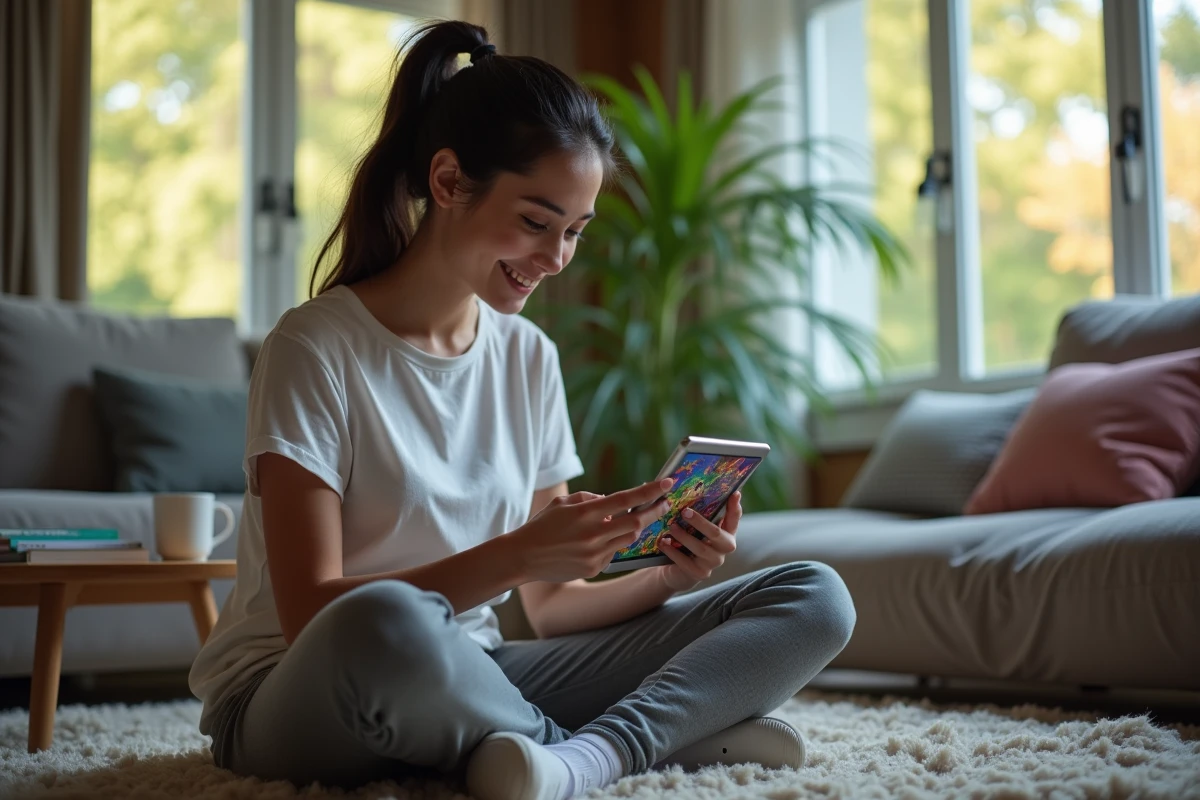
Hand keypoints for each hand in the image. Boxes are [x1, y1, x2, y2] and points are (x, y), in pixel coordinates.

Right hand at [509, 479, 674, 582]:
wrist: (522, 557)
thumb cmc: (542, 525)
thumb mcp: (563, 503)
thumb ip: (590, 498)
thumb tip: (612, 501)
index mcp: (585, 513)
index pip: (626, 499)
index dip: (650, 491)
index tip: (668, 483)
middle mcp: (593, 534)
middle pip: (636, 523)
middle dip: (654, 512)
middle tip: (665, 504)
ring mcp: (594, 554)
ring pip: (628, 539)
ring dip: (634, 528)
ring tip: (632, 519)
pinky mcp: (593, 568)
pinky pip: (613, 553)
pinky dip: (612, 544)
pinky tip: (598, 542)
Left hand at [654, 491, 742, 592]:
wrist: (676, 569)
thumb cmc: (686, 540)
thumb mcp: (692, 525)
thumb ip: (693, 508)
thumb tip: (671, 482)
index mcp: (726, 532)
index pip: (734, 518)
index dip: (735, 507)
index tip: (735, 493)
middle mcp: (724, 548)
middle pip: (717, 533)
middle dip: (701, 522)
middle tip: (685, 511)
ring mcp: (713, 562)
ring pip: (701, 548)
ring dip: (684, 536)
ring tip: (671, 527)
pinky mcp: (700, 574)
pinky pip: (687, 563)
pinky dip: (674, 552)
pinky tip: (663, 543)